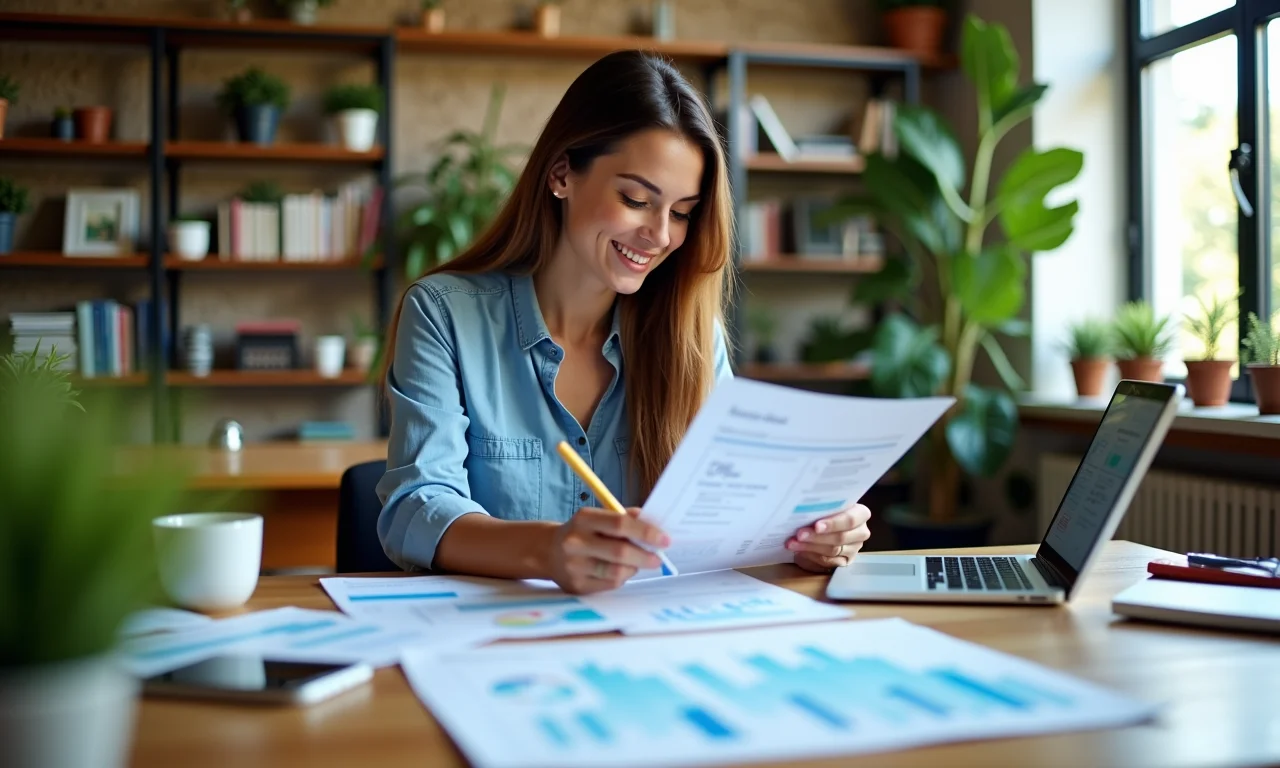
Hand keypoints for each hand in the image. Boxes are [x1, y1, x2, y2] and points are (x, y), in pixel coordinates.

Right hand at [547, 507, 670, 593]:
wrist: (548, 551)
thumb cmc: (584, 532)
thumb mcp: (599, 517)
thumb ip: (626, 518)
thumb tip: (655, 524)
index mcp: (584, 519)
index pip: (620, 524)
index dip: (645, 532)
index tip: (664, 539)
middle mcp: (576, 542)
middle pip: (619, 552)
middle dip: (645, 556)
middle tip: (659, 558)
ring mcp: (574, 566)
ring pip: (617, 572)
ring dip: (634, 568)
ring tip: (638, 563)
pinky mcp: (577, 586)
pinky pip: (610, 584)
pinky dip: (622, 578)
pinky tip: (621, 571)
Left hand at [786, 504, 871, 572]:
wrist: (825, 525)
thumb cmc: (825, 511)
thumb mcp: (826, 505)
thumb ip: (822, 507)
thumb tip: (803, 509)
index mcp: (860, 514)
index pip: (850, 520)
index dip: (833, 524)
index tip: (816, 526)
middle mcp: (861, 532)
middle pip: (840, 538)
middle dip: (817, 537)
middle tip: (799, 535)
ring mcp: (854, 548)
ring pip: (833, 551)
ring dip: (810, 547)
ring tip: (793, 543)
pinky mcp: (845, 561)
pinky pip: (828, 562)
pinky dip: (812, 556)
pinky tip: (800, 551)